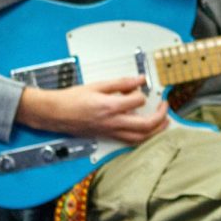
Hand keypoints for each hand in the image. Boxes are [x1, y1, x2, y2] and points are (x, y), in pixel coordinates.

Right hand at [16, 75, 168, 144]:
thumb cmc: (72, 99)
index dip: (143, 94)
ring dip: (156, 131)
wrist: (55, 113)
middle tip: (165, 106)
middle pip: (145, 125)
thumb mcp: (97, 85)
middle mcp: (112, 122)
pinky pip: (130, 141)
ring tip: (165, 121)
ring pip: (140, 138)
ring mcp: (110, 132)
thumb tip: (139, 80)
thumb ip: (121, 83)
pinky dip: (143, 137)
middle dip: (161, 117)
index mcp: (109, 107)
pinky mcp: (108, 136)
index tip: (142, 88)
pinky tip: (148, 130)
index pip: (137, 101)